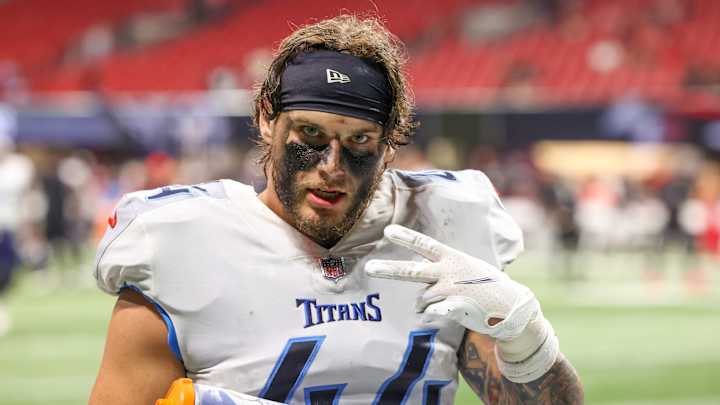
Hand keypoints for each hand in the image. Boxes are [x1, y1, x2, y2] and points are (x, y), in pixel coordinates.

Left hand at [365, 225, 538, 340]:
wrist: (511, 306)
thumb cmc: (487, 284)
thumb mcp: (468, 266)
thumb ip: (445, 267)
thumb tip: (422, 276)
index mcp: (452, 258)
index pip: (424, 244)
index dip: (406, 237)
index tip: (388, 231)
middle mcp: (448, 272)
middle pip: (412, 270)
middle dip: (388, 270)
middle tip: (369, 268)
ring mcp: (450, 291)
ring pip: (421, 298)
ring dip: (426, 302)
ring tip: (446, 300)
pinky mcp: (454, 308)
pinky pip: (432, 312)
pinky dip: (434, 313)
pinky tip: (449, 310)